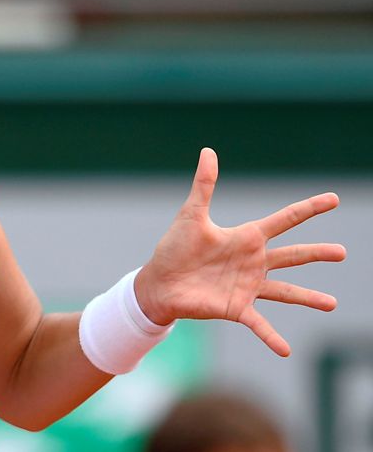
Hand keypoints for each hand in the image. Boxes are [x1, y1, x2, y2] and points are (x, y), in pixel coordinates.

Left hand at [136, 148, 345, 356]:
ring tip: (331, 303)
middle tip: (342, 252)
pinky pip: (259, 324)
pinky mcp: (236, 308)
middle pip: (292, 255)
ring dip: (307, 298)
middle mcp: (252, 262)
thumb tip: (208, 150)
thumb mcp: (191, 214)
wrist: (158, 282)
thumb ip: (204, 185)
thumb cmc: (175, 248)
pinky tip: (286, 349)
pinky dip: (272, 336)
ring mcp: (247, 286)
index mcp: (245, 237)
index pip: (283, 219)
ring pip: (285, 291)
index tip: (333, 198)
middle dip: (316, 252)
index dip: (308, 208)